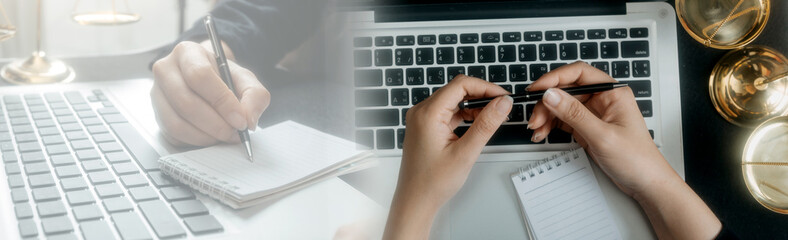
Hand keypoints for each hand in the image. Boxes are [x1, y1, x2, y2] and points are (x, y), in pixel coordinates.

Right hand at [151, 41, 270, 146]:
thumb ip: (254, 96)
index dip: (221, 101)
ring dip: (206, 136)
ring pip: (176, 123)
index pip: (199, 76)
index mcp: (187, 52)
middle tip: (234, 133)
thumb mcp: (247, 80)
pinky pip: (173, 135)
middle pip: (186, 102)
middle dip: (215, 124)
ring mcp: (156, 94)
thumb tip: (248, 120)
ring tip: (225, 135)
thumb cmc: (225, 78)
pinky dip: (196, 142)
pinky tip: (211, 136)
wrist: (210, 81)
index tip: (239, 119)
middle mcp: (165, 70)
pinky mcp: (157, 115)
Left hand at [384, 75, 512, 238]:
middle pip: (457, 90)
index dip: (485, 87)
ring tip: (493, 117)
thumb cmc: (432, 182)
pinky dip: (464, 115)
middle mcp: (421, 112)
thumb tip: (502, 103)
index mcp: (428, 114)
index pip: (460, 85)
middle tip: (502, 107)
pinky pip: (448, 112)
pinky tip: (478, 124)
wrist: (416, 200)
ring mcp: (422, 119)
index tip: (503, 96)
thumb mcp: (465, 153)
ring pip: (453, 101)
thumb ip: (486, 125)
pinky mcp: (425, 127)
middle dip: (481, 95)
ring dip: (474, 106)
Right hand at [527, 62, 720, 238]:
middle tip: (535, 119)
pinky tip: (542, 134)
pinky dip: (550, 125)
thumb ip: (574, 114)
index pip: (579, 74)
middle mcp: (602, 99)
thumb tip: (551, 95)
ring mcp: (594, 113)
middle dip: (546, 103)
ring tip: (537, 130)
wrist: (645, 183)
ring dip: (546, 116)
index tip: (536, 89)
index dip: (554, 78)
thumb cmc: (637, 159)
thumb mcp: (602, 136)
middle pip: (566, 90)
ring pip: (561, 105)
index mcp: (612, 93)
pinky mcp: (587, 127)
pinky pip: (563, 120)